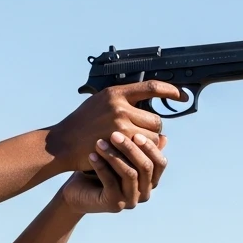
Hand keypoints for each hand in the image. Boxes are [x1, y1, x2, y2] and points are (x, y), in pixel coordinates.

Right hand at [47, 80, 186, 172]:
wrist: (61, 143)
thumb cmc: (80, 124)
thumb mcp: (99, 103)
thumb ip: (122, 101)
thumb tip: (146, 103)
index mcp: (115, 93)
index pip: (151, 87)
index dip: (171, 91)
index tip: (181, 95)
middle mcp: (119, 106)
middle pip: (155, 119)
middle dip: (152, 130)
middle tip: (140, 136)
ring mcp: (119, 125)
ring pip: (152, 136)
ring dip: (147, 143)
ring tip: (133, 146)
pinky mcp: (118, 143)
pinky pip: (142, 149)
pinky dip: (140, 153)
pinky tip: (130, 154)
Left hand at [59, 130, 168, 213]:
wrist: (77, 191)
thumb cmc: (100, 168)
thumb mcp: (120, 155)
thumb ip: (137, 146)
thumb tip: (161, 134)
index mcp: (151, 180)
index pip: (160, 162)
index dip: (150, 147)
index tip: (135, 131)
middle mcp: (145, 193)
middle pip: (146, 167)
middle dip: (131, 148)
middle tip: (115, 134)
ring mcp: (131, 201)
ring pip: (129, 174)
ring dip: (114, 156)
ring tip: (99, 143)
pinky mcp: (115, 205)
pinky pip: (111, 182)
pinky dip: (101, 167)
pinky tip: (91, 155)